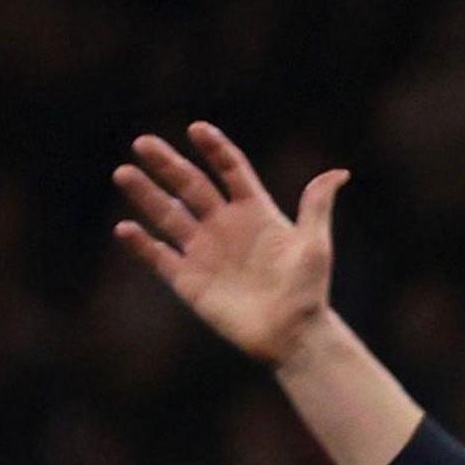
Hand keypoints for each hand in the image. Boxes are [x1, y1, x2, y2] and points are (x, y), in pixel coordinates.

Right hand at [113, 124, 349, 367]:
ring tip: (125, 172)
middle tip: (144, 143)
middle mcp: (225, 226)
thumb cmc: (309, 291)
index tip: (196, 128)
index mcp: (255, 212)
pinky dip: (142, 244)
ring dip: (146, 195)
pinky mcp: (188, 280)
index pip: (230, 171)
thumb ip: (316, 208)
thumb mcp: (315, 246)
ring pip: (168, 215)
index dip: (214, 149)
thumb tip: (339, 173)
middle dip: (168, 164)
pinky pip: (159, 257)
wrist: (294, 336)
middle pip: (191, 186)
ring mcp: (204, 252)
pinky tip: (126, 228)